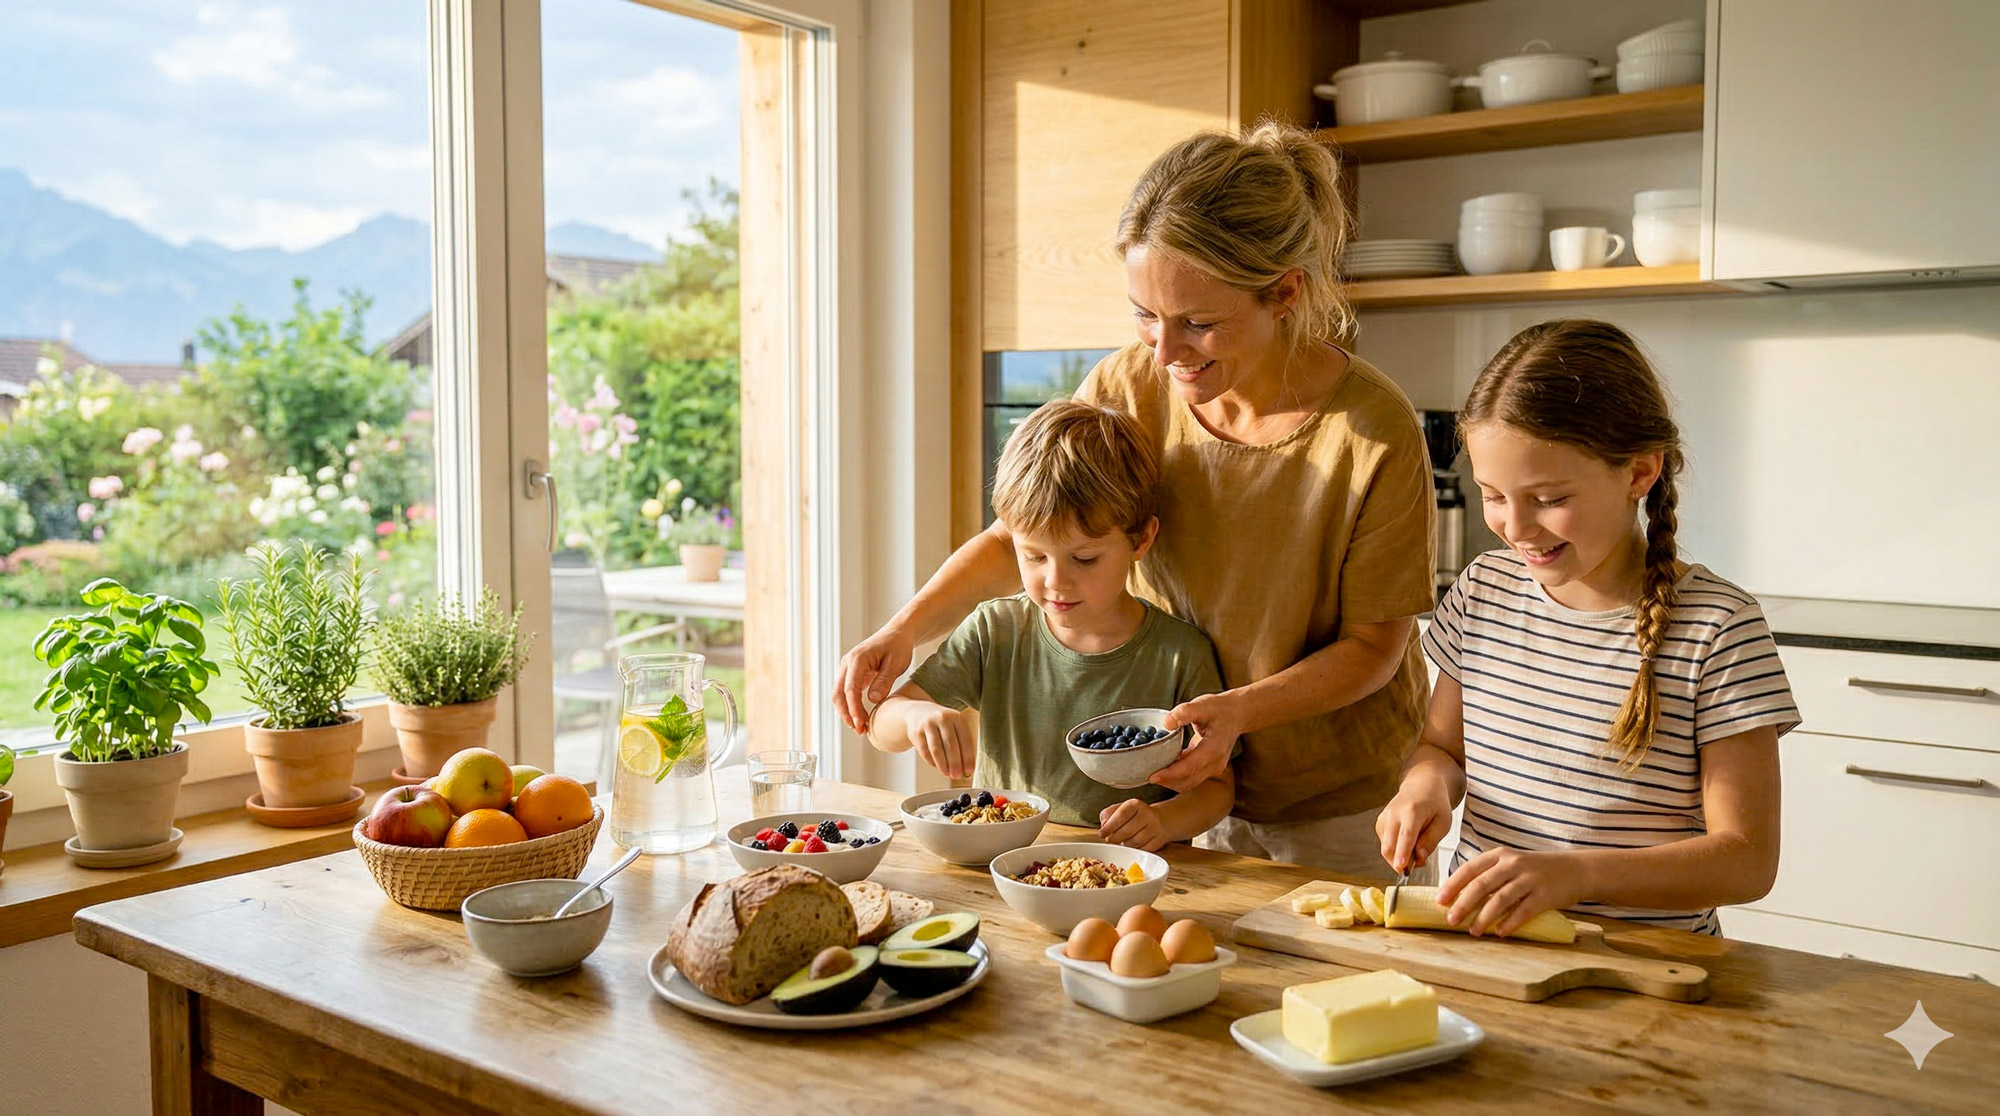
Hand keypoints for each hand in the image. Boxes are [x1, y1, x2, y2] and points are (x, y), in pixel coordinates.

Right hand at [833, 624, 914, 733]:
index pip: (850, 688)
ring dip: (847, 712)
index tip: (860, 723)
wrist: (897, 634)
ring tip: (860, 728)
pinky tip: (860, 718)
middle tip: (860, 731)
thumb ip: (884, 681)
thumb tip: (872, 700)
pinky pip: (845, 692)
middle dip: (846, 714)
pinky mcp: (851, 673)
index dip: (854, 708)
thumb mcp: (896, 663)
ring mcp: (847, 668)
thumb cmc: (898, 647)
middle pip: (838, 693)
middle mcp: (847, 663)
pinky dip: (850, 706)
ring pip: (839, 694)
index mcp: (857, 659)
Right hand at [907, 703, 974, 779]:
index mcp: (956, 717)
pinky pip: (925, 751)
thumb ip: (961, 742)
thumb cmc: (942, 725)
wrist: (918, 712)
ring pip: (936, 749)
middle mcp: (942, 718)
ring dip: (943, 764)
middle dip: (955, 763)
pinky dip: (932, 762)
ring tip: (947, 774)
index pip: (965, 739)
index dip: (968, 757)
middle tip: (957, 775)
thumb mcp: (954, 725)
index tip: (969, 771)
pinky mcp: (916, 732)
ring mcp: (928, 724)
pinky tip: (937, 767)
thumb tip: (967, 768)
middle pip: (950, 745)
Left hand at [1099, 799, 1168, 851]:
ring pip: (1135, 842)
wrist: (1163, 819)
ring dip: (1123, 844)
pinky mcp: (1159, 840)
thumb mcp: (1122, 808)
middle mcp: (1147, 815)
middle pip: (1127, 831)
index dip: (1109, 826)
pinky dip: (1134, 849)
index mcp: (1135, 804)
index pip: (1121, 815)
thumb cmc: (1137, 814)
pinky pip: (1143, 849)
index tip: (1102, 833)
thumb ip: (1109, 813)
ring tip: (1119, 842)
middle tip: (1109, 839)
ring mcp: (1155, 828)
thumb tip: (1103, 824)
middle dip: (1114, 838)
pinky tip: (1130, 845)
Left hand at [1149, 691, 1244, 793]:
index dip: (1170, 774)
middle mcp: (1215, 763)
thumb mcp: (1202, 705)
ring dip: (1170, 781)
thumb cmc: (1219, 708)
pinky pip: (1191, 778)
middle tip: (1145, 774)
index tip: (1152, 776)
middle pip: (1187, 781)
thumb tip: (1166, 723)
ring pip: (1189, 783)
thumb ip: (1184, 713)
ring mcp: (1214, 768)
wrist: (1237, 714)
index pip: (1189, 767)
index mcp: (1214, 749)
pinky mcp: (1210, 768)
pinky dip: (1176, 777)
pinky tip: (1164, 767)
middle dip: (1166, 781)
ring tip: (1152, 772)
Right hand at [1375, 777, 1453, 874]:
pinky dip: (1396, 850)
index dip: (1403, 853)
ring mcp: (1384, 818)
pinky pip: (1385, 845)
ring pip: (1386, 848)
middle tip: (1419, 864)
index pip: (1406, 835)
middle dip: (1400, 863)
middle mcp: (1394, 813)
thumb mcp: (1443, 822)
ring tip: (1417, 847)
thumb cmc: (1435, 804)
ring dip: (1399, 857)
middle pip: (1390, 845)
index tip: (1400, 867)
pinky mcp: (1380, 823)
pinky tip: (1408, 842)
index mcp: (1412, 810)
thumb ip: (1431, 841)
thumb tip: (1418, 859)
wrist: (1421, 786)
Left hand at [1436, 847, 1587, 936]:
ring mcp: (1530, 879)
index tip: (1440, 901)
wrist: (1576, 870)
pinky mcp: (1545, 895)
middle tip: (1450, 920)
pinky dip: (1509, 923)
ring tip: (1473, 931)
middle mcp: (1513, 864)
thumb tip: (1460, 897)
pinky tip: (1500, 932)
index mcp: (1500, 855)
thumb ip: (1490, 876)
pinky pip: (1523, 911)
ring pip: (1500, 899)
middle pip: (1481, 885)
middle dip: (1463, 904)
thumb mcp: (1512, 864)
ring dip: (1484, 918)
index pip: (1470, 869)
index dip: (1453, 885)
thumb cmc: (1537, 870)